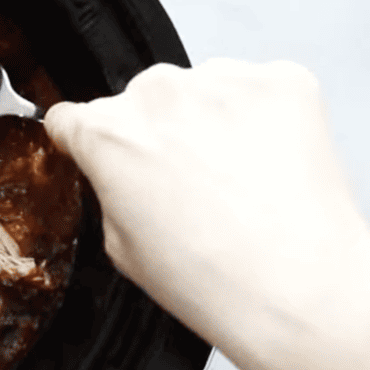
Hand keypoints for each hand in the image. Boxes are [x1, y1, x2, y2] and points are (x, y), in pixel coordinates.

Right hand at [43, 59, 369, 347]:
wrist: (298, 288)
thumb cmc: (214, 280)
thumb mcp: (119, 248)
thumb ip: (109, 189)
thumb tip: (121, 172)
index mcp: (108, 135)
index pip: (70, 117)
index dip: (85, 140)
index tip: (104, 151)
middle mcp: (159, 95)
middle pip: (141, 99)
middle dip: (156, 133)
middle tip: (186, 185)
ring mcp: (223, 81)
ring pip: (201, 90)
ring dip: (209, 121)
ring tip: (234, 181)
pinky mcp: (282, 81)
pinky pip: (257, 87)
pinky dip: (261, 118)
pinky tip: (266, 164)